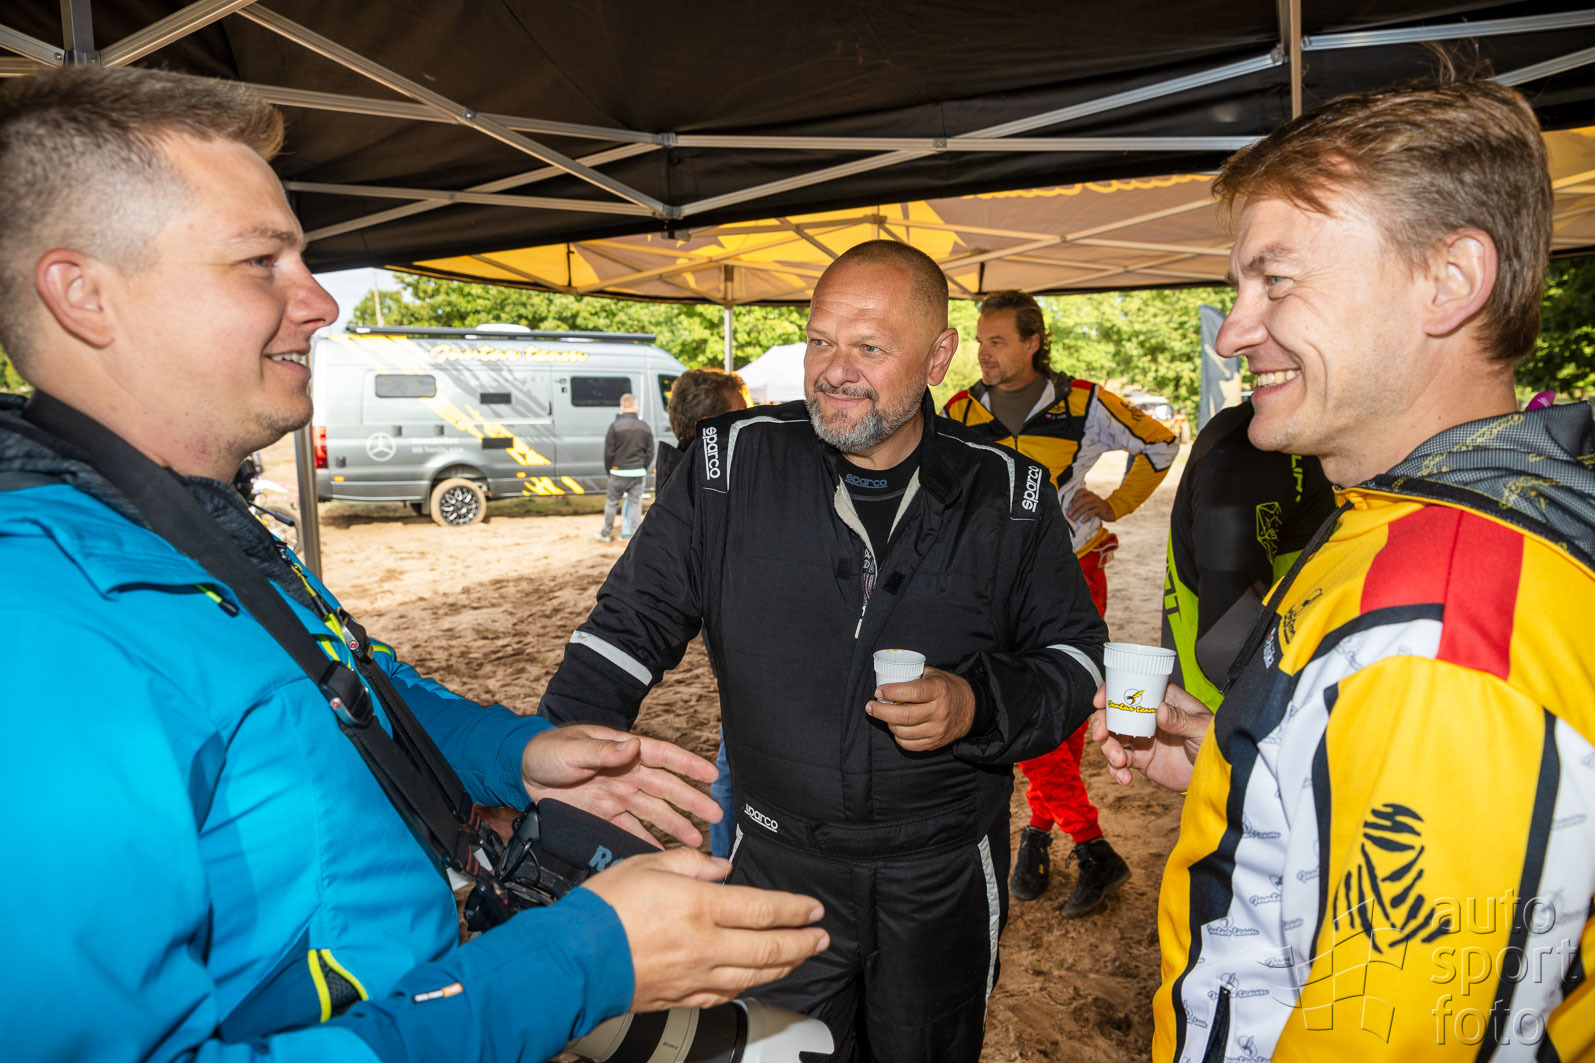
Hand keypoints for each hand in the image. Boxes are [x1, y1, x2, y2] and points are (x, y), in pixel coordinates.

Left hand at [520, 724, 719, 848]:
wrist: (519, 773)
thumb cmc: (546, 751)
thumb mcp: (572, 749)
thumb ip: (602, 751)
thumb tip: (632, 746)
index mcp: (622, 751)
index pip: (663, 756)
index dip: (689, 765)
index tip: (712, 775)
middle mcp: (626, 774)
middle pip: (666, 789)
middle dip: (692, 802)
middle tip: (716, 815)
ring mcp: (617, 796)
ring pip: (654, 812)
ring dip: (676, 826)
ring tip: (697, 841)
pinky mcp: (604, 816)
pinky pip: (630, 831)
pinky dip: (647, 842)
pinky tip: (663, 853)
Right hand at [581, 848, 828, 1011]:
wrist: (573, 961)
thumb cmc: (603, 910)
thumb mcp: (646, 865)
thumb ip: (690, 864)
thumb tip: (720, 868)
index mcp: (698, 906)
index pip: (762, 909)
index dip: (794, 909)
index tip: (813, 907)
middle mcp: (704, 945)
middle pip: (769, 947)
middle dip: (802, 941)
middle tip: (822, 936)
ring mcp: (696, 976)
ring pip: (755, 974)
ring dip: (785, 965)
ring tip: (802, 956)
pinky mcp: (683, 996)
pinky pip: (727, 993)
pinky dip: (750, 984)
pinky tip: (758, 978)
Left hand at [867, 666, 975, 751]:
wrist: (971, 709)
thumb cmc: (947, 688)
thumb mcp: (934, 675)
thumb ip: (913, 676)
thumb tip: (887, 679)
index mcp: (939, 690)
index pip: (912, 693)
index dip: (891, 692)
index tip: (878, 691)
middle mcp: (939, 711)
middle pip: (904, 716)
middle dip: (881, 711)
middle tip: (870, 706)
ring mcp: (937, 730)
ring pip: (903, 732)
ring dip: (888, 723)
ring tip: (884, 715)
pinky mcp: (935, 743)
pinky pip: (909, 744)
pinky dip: (898, 736)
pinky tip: (897, 727)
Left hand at [1067, 488, 1115, 522]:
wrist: (1110, 511)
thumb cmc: (1097, 508)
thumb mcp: (1090, 503)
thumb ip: (1082, 503)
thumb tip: (1071, 509)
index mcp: (1089, 494)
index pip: (1081, 491)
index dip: (1075, 496)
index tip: (1070, 504)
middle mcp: (1093, 496)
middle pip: (1082, 500)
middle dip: (1074, 508)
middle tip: (1069, 514)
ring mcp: (1097, 502)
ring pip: (1086, 506)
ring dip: (1078, 513)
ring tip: (1074, 518)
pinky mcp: (1101, 509)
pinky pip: (1092, 512)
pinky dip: (1086, 517)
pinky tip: (1083, 521)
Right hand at [1088, 681, 1211, 791]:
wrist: (1215, 775)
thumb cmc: (1214, 743)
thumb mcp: (1202, 728)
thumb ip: (1182, 720)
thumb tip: (1161, 710)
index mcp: (1162, 701)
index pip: (1131, 689)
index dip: (1111, 692)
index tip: (1100, 702)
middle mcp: (1147, 717)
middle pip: (1114, 714)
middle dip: (1101, 724)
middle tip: (1101, 737)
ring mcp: (1141, 738)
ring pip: (1112, 739)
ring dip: (1108, 750)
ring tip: (1120, 763)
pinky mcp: (1140, 759)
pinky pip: (1119, 763)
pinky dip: (1116, 770)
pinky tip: (1125, 779)